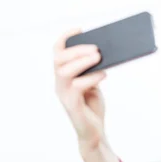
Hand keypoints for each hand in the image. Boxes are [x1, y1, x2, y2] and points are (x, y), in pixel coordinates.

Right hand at [53, 29, 106, 151]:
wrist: (94, 133)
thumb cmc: (92, 107)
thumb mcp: (92, 83)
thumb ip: (92, 69)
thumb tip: (101, 52)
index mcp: (63, 76)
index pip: (57, 53)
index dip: (66, 38)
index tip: (80, 29)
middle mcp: (59, 84)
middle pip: (59, 60)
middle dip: (77, 50)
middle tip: (96, 48)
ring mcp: (64, 95)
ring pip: (64, 72)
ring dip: (82, 62)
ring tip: (99, 57)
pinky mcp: (72, 106)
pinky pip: (77, 87)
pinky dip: (91, 78)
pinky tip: (103, 74)